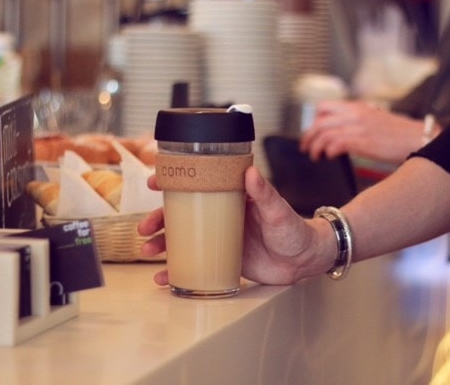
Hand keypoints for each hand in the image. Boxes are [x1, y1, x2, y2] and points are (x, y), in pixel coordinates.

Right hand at [137, 167, 335, 285]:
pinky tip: (164, 278)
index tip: (154, 182)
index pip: (198, 185)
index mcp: (232, 198)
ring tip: (148, 251)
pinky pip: (194, 263)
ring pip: (183, 239)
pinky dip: (177, 271)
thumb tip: (250, 171)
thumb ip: (264, 193)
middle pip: (182, 214)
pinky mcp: (222, 259)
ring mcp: (219, 238)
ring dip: (162, 244)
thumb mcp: (278, 210)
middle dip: (159, 219)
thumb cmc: (293, 229)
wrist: (304, 261)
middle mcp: (221, 216)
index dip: (174, 183)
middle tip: (145, 228)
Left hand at [299, 100, 429, 164]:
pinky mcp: (362, 140)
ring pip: (323, 132)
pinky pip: (335, 143)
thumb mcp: (375, 120)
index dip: (313, 121)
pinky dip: (328, 151)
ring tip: (315, 156)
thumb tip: (344, 134)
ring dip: (315, 146)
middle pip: (318, 120)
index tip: (312, 133)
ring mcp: (358, 126)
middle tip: (305, 148)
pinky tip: (330, 157)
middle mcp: (354, 113)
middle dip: (308, 136)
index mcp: (357, 107)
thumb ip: (358, 122)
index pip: (324, 107)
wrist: (417, 138)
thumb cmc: (400, 134)